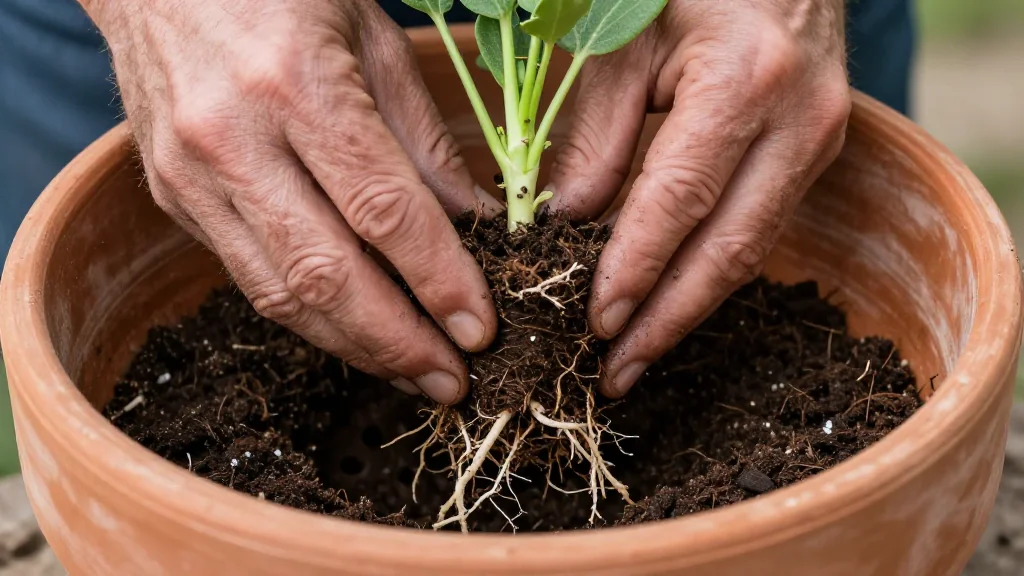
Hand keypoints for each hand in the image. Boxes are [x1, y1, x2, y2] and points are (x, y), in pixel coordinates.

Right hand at [83, 0, 502, 403]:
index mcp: (297, 83)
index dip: (438, 280)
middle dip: (397, 341)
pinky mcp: (172, 197)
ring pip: (279, 293)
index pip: (383, 209)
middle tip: (452, 380)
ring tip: (411, 372)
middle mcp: (233, 138)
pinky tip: (355, 331)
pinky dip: (308, 315)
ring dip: (353, 346)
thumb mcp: (373, 39)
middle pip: (325, 273)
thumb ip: (423, 140)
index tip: (481, 329)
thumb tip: (475, 226)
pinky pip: (248, 276)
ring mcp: (190, 174)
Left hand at [547, 0, 851, 396]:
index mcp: (746, 84)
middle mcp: (798, 124)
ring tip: (634, 357)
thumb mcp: (625, 41)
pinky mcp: (814, 157)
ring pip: (749, 251)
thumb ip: (596, 133)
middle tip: (614, 374)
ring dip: (688, 310)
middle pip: (727, 248)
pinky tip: (671, 304)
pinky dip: (710, 274)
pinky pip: (757, 229)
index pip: (679, 201)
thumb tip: (568, 225)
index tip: (596, 324)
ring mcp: (816, 144)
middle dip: (666, 320)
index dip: (636, 269)